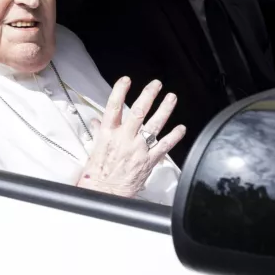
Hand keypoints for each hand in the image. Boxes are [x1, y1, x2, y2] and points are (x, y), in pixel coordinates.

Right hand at [77, 78, 185, 197]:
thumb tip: (96, 120)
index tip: (126, 80)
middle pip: (138, 111)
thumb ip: (99, 132)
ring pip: (154, 124)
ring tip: (171, 98)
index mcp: (108, 134)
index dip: (119, 91)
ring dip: (164, 109)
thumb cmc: (97, 175)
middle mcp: (124, 138)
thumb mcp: (94, 150)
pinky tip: (181, 128)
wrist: (105, 194)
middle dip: (148, 95)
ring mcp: (138, 149)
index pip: (113, 107)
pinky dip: (174, 136)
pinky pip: (164, 145)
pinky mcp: (148, 161)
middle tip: (156, 84)